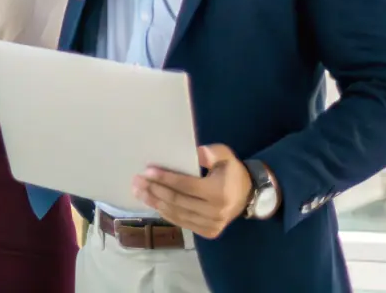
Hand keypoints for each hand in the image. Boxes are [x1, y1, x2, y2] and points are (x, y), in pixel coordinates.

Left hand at [132, 144, 252, 239]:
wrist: (248, 195)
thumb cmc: (232, 172)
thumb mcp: (226, 156)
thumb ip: (213, 153)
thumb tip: (199, 153)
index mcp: (219, 193)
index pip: (185, 186)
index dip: (165, 178)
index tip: (146, 170)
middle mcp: (215, 212)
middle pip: (178, 201)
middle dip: (154, 190)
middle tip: (137, 180)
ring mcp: (212, 225)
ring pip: (177, 214)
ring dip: (155, 202)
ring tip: (138, 192)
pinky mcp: (208, 232)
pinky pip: (182, 222)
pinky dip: (166, 213)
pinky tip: (153, 203)